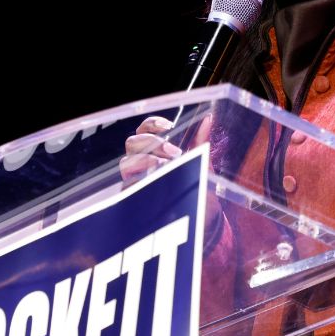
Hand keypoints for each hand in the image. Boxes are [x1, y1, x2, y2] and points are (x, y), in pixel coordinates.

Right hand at [118, 114, 220, 235]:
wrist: (203, 217)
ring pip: (126, 162)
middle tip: (175, 152)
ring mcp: (136, 179)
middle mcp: (142, 162)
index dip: (151, 124)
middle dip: (152, 143)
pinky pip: (127, 186)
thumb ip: (201, 140)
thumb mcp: (202, 162)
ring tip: (166, 167)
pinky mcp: (134, 197)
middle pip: (132, 143)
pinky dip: (141, 181)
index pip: (143, 130)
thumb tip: (208, 119)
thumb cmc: (198, 186)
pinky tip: (156, 182)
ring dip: (145, 161)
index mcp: (155, 150)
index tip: (169, 126)